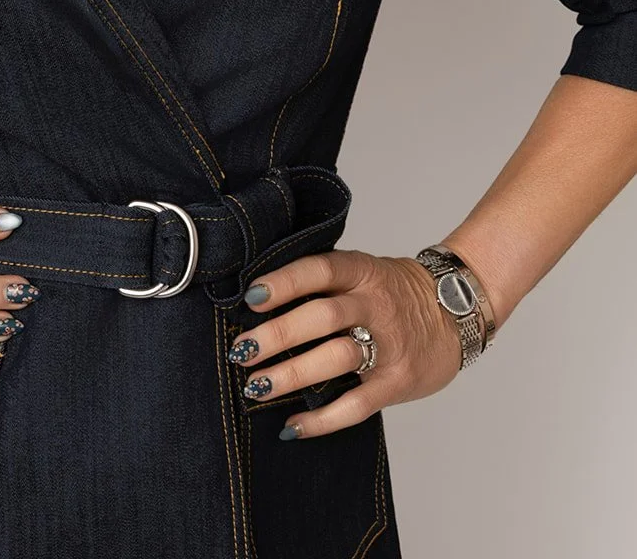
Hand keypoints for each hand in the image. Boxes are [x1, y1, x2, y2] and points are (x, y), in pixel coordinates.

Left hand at [227, 248, 467, 437]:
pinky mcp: (397, 382)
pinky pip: (357, 404)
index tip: (252, 298)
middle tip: (242, 351)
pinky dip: (323, 419)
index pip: (319, 270)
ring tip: (256, 387)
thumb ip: (322, 284)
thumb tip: (257, 304)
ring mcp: (390, 345)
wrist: (453, 313)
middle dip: (278, 335)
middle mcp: (375, 304)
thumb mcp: (361, 272)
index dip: (285, 282)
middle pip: (323, 317)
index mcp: (361, 271)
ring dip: (293, 374)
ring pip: (338, 358)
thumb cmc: (391, 293)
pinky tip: (293, 425)